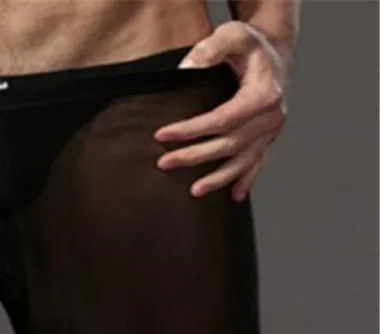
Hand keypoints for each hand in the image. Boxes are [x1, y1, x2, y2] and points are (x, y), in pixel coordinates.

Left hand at [153, 20, 290, 201]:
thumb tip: (187, 68)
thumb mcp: (233, 34)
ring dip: (219, 178)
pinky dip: (247, 180)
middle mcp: (271, 116)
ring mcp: (271, 130)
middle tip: (164, 163)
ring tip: (195, 191)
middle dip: (194, 156)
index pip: (221, 119)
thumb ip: (211, 47)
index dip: (190, 130)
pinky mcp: (269, 138)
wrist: (275, 52)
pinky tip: (234, 196)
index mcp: (263, 94)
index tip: (161, 135)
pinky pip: (258, 163)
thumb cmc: (251, 45)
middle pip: (228, 144)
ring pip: (244, 161)